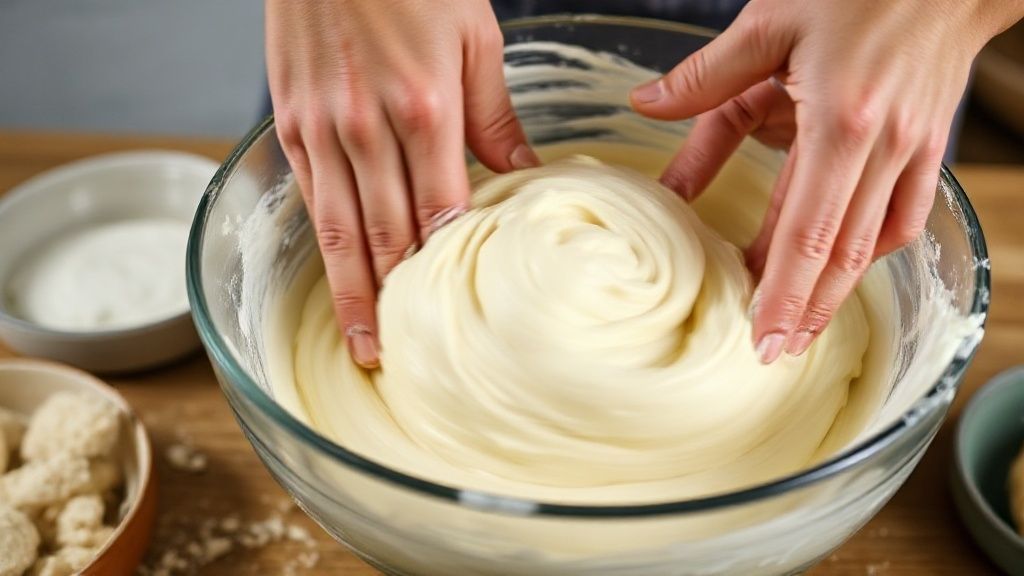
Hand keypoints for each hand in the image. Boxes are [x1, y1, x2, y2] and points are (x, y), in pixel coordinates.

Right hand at [266, 0, 537, 366]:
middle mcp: (369, 129)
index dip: (443, 272)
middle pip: (386, 237)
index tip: (450, 318)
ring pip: (340, 231)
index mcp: (426, 111)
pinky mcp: (291, 122)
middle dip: (394, 304)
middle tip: (401, 359)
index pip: (439, 214)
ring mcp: (322, 129)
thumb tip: (528, 170)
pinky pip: (310, 198)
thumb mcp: (476, 39)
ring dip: (352, 293)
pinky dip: (324, 246)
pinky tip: (335, 278)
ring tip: (363, 343)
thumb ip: (495, 116)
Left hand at [630, 0, 1019, 362]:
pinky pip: (902, 217)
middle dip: (805, 312)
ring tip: (798, 330)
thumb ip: (706, 73)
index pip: (805, 232)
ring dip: (835, 293)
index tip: (761, 339)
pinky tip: (843, 271)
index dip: (782, 293)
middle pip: (840, 255)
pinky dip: (870, 251)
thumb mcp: (771, 20)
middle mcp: (881, 148)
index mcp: (838, 120)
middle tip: (773, 356)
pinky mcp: (928, 147)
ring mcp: (912, 151)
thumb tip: (642, 105)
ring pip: (871, 245)